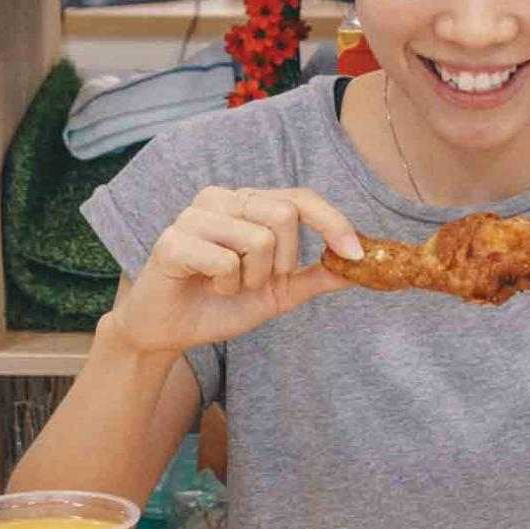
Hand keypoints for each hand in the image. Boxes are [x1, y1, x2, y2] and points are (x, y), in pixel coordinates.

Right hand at [107, 187, 362, 355]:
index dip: (333, 222)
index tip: (357, 255)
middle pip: (284, 214)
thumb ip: (314, 276)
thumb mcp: (278, 293)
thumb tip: (360, 265)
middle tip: (257, 281)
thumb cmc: (219, 304)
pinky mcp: (172, 241)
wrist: (169, 331)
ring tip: (227, 286)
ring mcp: (193, 216)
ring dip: (252, 278)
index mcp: (246, 203)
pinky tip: (207, 287)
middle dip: (283, 261)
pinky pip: (225, 261)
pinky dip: (226, 286)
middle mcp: (221, 199)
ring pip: (258, 238)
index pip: (300, 197)